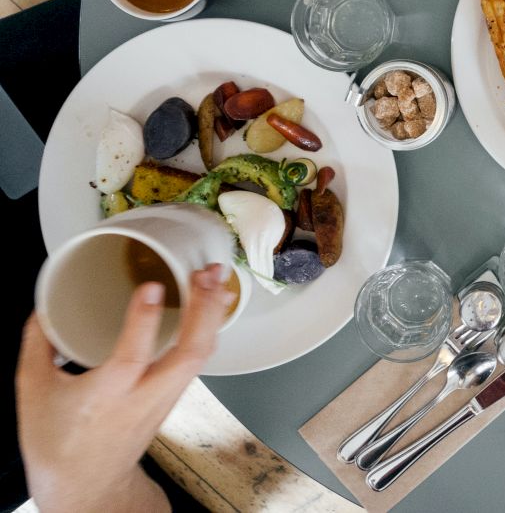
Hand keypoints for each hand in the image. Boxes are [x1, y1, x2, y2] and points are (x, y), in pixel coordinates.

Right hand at [17, 265, 232, 512]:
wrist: (86, 485)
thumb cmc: (57, 441)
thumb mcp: (32, 392)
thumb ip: (37, 345)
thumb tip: (44, 306)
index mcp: (105, 397)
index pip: (131, 358)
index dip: (142, 321)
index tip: (151, 286)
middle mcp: (144, 397)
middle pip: (188, 354)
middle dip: (203, 311)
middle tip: (207, 274)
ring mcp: (165, 397)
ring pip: (201, 356)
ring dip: (212, 315)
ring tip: (217, 277)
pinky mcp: (175, 395)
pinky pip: (200, 359)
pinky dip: (210, 328)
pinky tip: (215, 303)